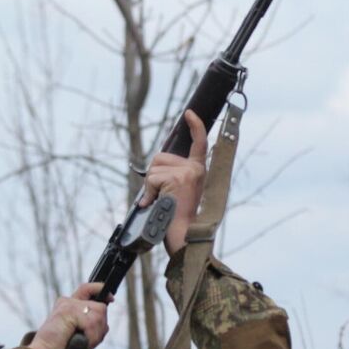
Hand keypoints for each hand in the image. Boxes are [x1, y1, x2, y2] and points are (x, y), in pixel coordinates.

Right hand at [26, 282, 110, 348]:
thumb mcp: (80, 337)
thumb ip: (91, 325)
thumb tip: (105, 321)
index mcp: (68, 307)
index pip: (86, 290)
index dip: (99, 290)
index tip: (110, 299)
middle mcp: (67, 302)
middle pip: (100, 308)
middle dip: (99, 328)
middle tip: (86, 341)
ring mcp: (68, 305)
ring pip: (99, 315)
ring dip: (95, 334)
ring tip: (80, 342)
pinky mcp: (68, 310)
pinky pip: (92, 322)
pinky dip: (90, 336)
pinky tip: (79, 342)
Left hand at [138, 110, 208, 256]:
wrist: (185, 234)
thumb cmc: (178, 216)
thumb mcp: (179, 190)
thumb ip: (172, 174)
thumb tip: (158, 162)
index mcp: (199, 171)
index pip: (199, 143)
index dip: (195, 126)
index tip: (188, 113)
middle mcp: (196, 168)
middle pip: (161, 157)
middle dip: (154, 175)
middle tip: (160, 195)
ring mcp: (188, 172)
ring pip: (154, 167)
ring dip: (150, 185)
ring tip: (160, 201)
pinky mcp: (178, 178)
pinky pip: (152, 177)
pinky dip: (148, 192)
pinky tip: (156, 202)